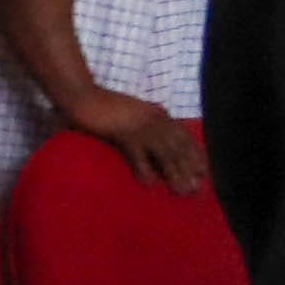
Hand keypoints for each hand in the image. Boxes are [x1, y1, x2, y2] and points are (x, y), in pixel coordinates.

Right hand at [61, 90, 208, 194]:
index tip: (203, 171)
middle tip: (197, 187)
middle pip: (178, 146)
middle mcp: (154, 119)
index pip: (184, 135)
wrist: (81, 94)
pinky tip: (149, 183)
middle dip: (189, 167)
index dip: (195, 153)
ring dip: (174, 172)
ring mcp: (140, 125)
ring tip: (181, 190)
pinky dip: (145, 169)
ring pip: (164, 152)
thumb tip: (155, 142)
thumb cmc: (103, 104)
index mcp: (158, 113)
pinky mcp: (123, 132)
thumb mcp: (133, 111)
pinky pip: (138, 154)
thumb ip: (146, 122)